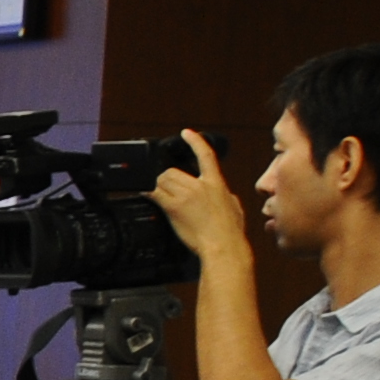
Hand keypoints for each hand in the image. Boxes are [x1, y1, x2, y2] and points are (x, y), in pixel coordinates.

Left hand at [154, 130, 255, 264]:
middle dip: (166, 180)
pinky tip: (143, 195)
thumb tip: (224, 195)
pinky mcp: (173, 206)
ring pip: (160, 180)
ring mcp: (186, 195)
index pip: (206, 155)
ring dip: (157, 188)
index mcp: (216, 183)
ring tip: (161, 199)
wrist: (223, 246)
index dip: (195, 142)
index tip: (186, 133)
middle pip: (171, 171)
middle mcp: (200, 185)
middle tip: (166, 192)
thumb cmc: (230, 232)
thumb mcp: (235, 208)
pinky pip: (152, 193)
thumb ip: (226, 196)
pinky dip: (145, 193)